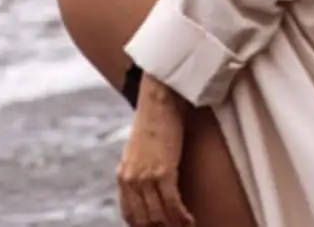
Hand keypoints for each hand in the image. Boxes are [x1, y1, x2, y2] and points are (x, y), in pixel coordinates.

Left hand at [116, 74, 194, 226]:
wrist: (159, 99)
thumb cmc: (153, 121)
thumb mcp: (137, 151)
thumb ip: (137, 172)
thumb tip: (147, 194)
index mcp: (122, 176)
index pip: (130, 215)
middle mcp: (130, 180)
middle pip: (145, 219)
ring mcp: (146, 177)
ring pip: (160, 216)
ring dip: (174, 225)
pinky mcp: (163, 172)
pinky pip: (173, 204)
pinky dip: (182, 217)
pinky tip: (191, 220)